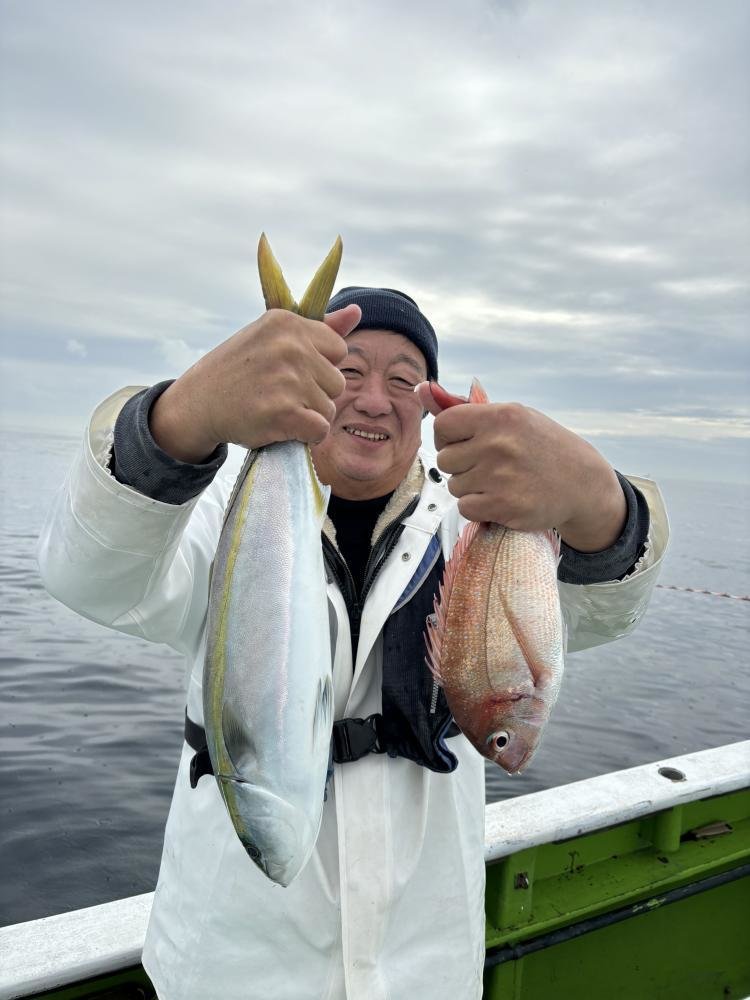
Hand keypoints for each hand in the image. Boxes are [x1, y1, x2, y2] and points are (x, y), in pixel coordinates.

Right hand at [150, 305, 360, 461]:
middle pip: (337, 382)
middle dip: (314, 394)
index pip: (338, 350)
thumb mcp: (273, 338)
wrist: (198, 403)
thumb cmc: (240, 370)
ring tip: (276, 408)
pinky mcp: (284, 413)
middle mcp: (289, 346)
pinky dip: (305, 436)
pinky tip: (281, 426)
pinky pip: (320, 430)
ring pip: (329, 408)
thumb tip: (357, 312)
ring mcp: (287, 379)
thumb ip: (319, 329)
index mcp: (288, 323)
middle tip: (278, 393)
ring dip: (308, 415)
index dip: (318, 366)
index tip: (289, 371)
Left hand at [416, 385, 626, 551]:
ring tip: (499, 482)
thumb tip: (420, 389)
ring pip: (454, 486)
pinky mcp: (504, 506)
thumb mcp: (512, 417)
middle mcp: (498, 444)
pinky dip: (478, 508)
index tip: (463, 445)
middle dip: (461, 466)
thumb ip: (464, 408)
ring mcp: (500, 476)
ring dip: (470, 488)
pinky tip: (500, 499)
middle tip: (488, 466)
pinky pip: (465, 508)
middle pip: (446, 459)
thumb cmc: (542, 446)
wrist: (583, 483)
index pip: (443, 425)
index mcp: (500, 416)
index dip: (447, 438)